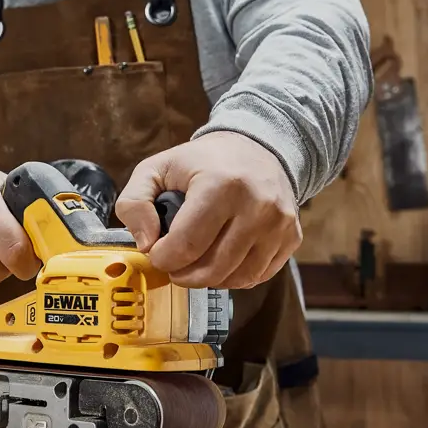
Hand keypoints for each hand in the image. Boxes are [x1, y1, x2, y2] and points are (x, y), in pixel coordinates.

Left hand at [114, 132, 299, 289]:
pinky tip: (221, 260)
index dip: (163, 258)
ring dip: (209, 279)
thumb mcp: (157, 168)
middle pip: (213, 268)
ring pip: (237, 278)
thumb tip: (145, 243)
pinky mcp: (292, 237)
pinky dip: (234, 277)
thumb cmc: (204, 162)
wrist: (258, 148)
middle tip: (173, 264)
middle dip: (183, 275)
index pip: (186, 245)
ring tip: (195, 264)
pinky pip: (258, 276)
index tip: (157, 253)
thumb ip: (134, 202)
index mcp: (220, 185)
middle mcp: (257, 205)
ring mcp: (279, 224)